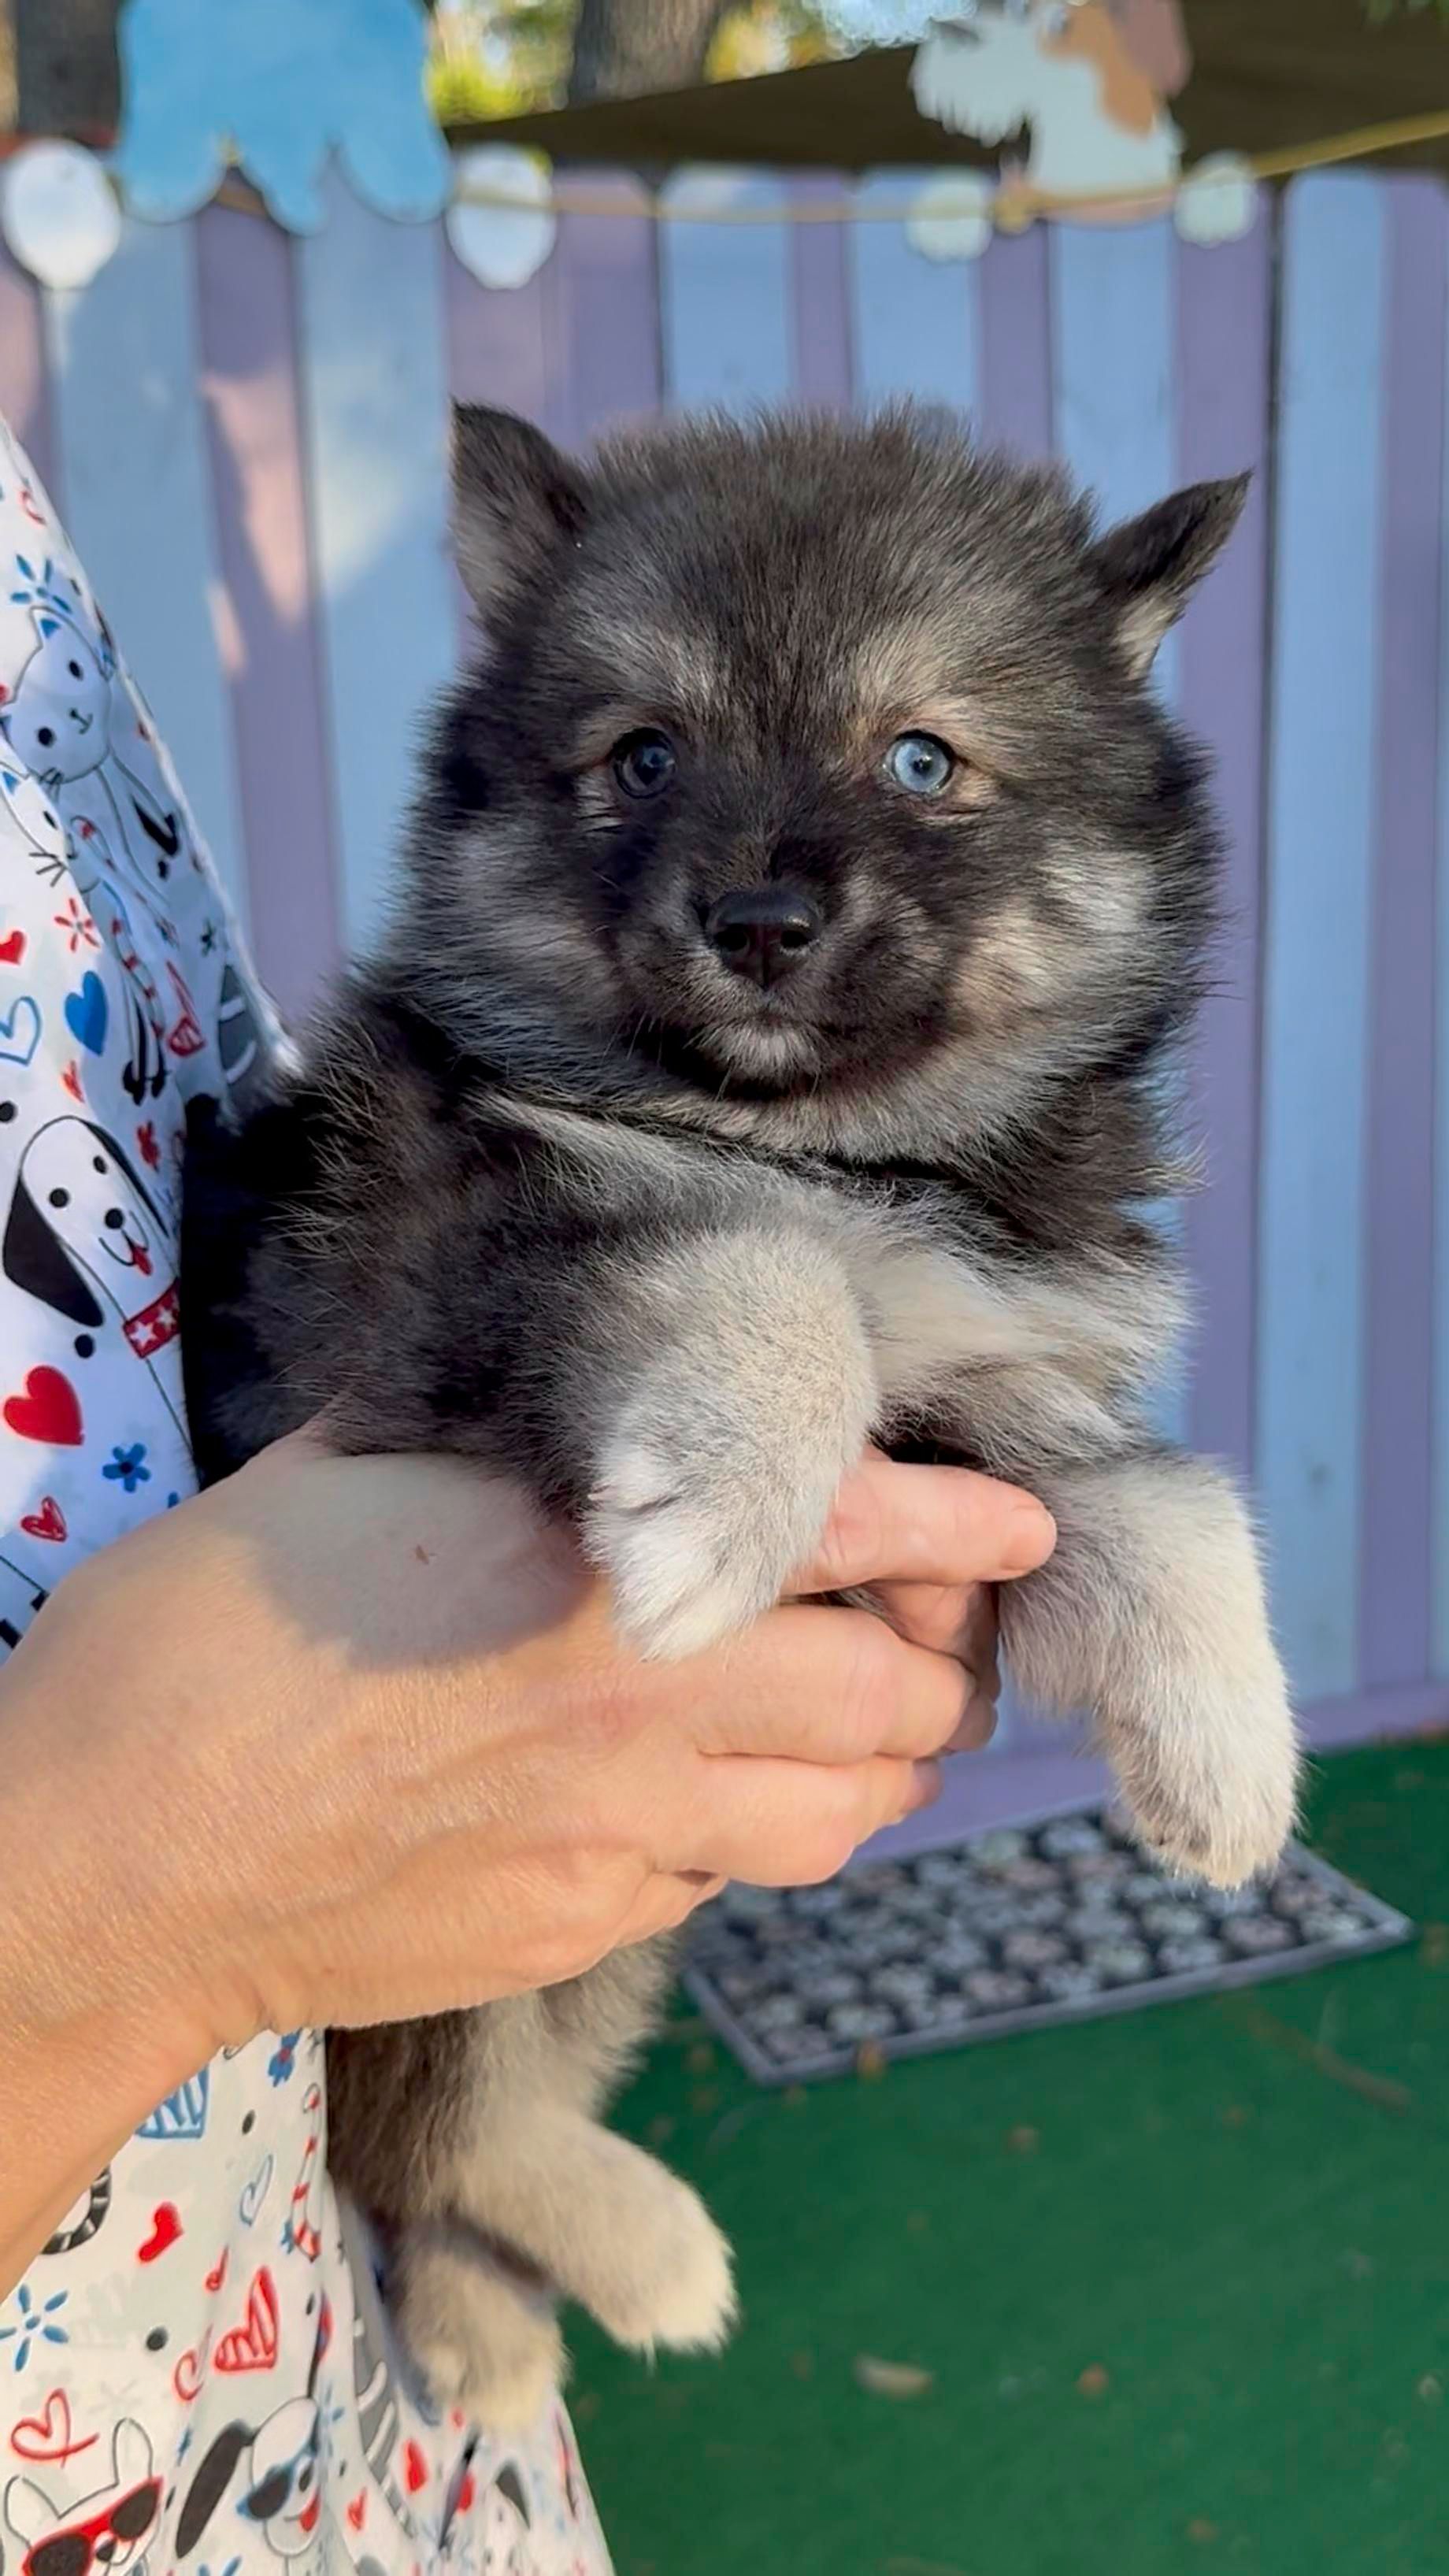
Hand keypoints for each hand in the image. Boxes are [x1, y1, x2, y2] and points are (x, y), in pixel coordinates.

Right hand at [0, 1432, 1051, 2279]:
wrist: (106, 1862)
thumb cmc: (195, 1643)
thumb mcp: (338, 1471)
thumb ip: (480, 1425)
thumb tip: (544, 1379)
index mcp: (593, 1566)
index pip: (850, 1532)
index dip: (961, 1524)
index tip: (1020, 1523)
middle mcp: (640, 1712)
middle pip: (892, 1705)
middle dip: (940, 1667)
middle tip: (929, 1634)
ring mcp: (615, 1843)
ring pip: (840, 1823)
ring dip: (878, 1771)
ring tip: (861, 1732)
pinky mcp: (573, 1934)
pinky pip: (721, 1885)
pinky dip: (750, 1837)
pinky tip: (702, 1803)